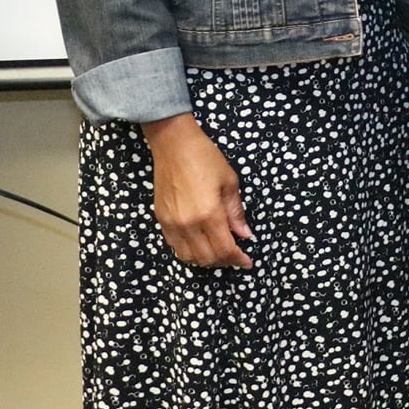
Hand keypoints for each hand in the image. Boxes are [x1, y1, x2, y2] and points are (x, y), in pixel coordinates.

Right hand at [142, 114, 252, 267]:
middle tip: (237, 257)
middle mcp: (187, 225)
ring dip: (206, 260)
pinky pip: (175, 247)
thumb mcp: (230, 183)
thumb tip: (245, 235)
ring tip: (220, 253)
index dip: (238, 259)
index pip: (224, 250)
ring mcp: (171, 224)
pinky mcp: (160, 220)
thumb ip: (236, 213)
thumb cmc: (206, 159)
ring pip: (188, 257)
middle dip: (224, 262)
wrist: (174, 146)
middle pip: (207, 258)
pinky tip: (201, 245)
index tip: (247, 262)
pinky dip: (190, 252)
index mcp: (208, 215)